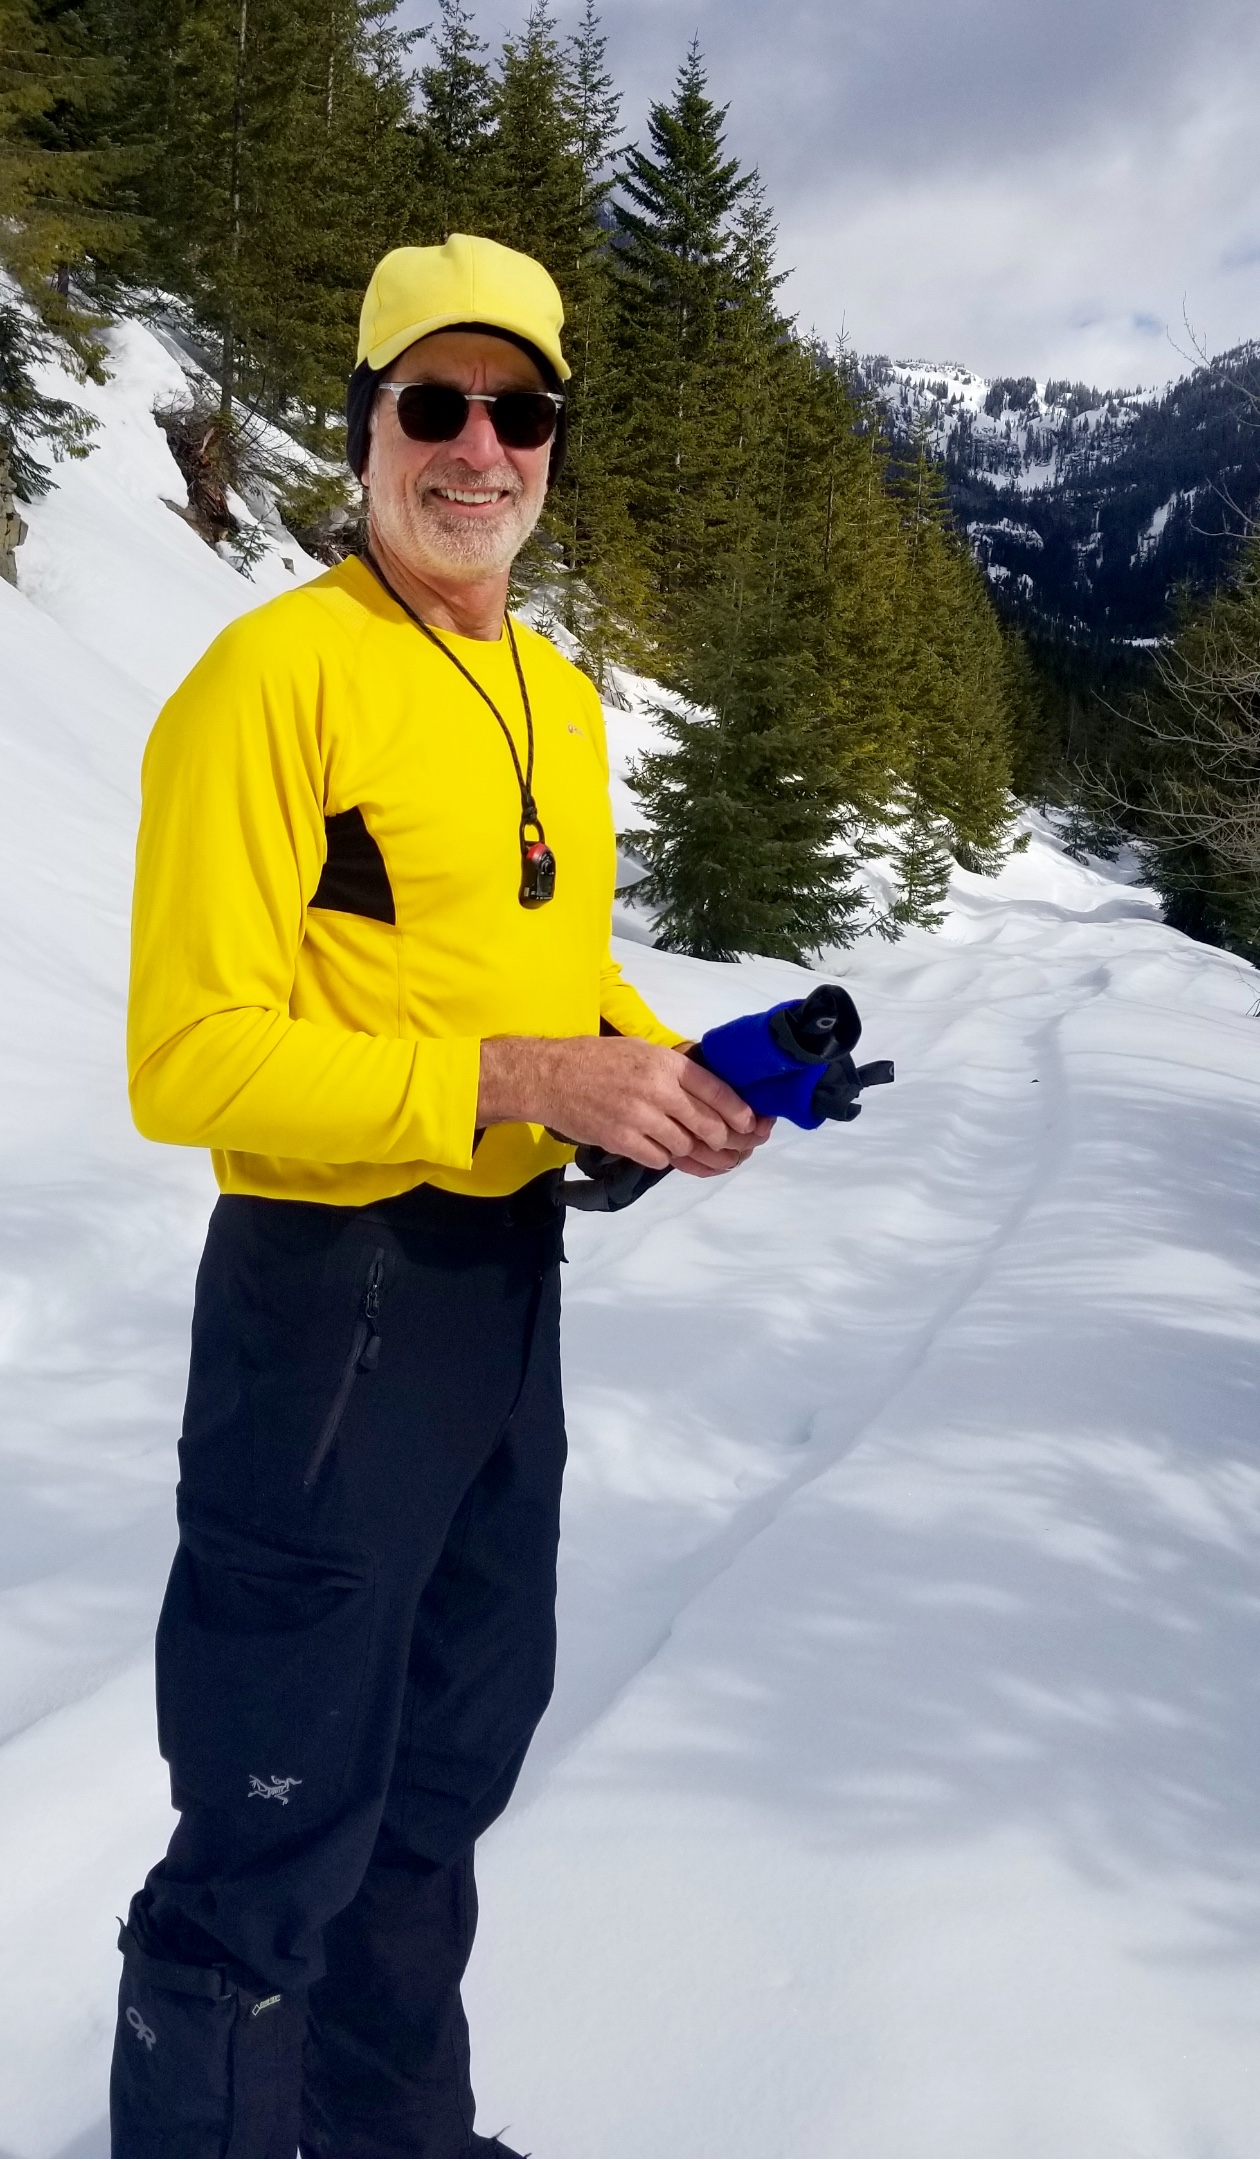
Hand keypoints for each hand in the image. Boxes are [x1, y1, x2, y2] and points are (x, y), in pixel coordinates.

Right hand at [477, 1035, 774, 1176]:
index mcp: (666, 1064)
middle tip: (726, 1144)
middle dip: (722, 1139)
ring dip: (689, 1149)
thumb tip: (706, 1090)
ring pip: (684, 1145)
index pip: (716, 1090)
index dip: (738, 1111)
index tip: (749, 1123)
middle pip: (707, 1124)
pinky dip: (662, 1156)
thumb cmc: (595, 1059)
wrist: (549, 1077)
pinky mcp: (621, 1140)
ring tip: (685, 1146)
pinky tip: (655, 1149)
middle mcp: (658, 1090)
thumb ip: (673, 1070)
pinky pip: (658, 1158)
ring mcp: (639, 1117)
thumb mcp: (640, 1050)